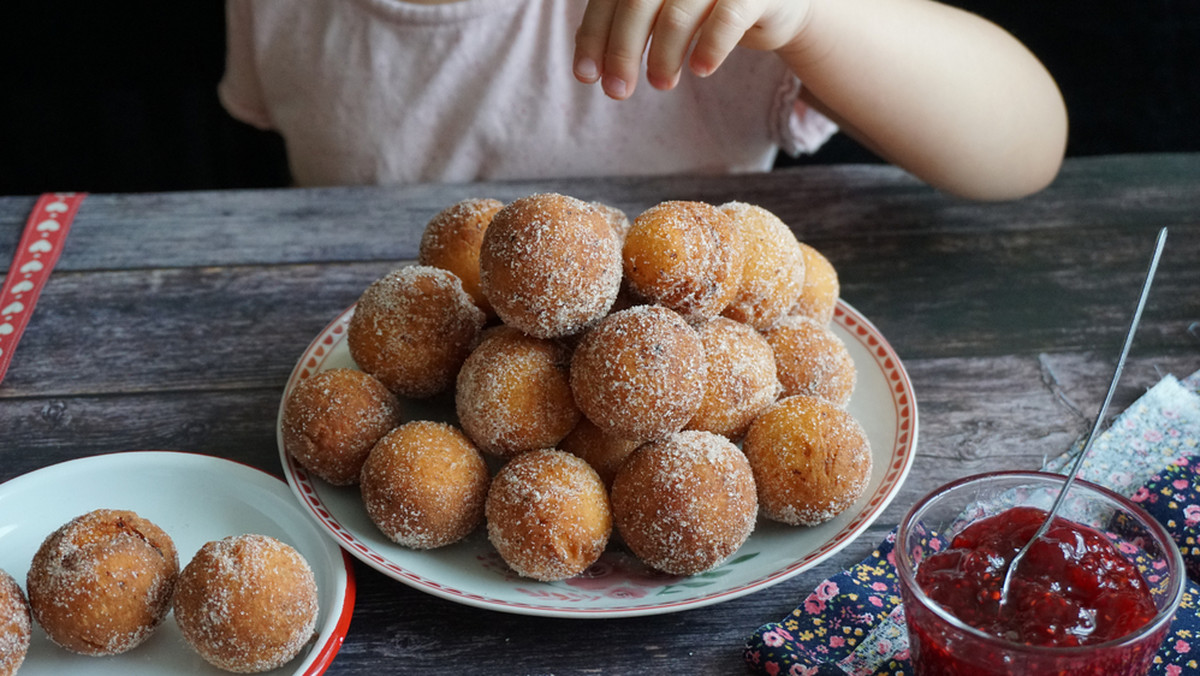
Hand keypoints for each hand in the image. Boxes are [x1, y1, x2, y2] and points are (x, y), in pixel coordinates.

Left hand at [573, 0, 810, 99]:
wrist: (776, 3)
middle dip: (622, 51)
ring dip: (664, 57)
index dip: (595, 35)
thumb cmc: (707, 7)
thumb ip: (624, 24)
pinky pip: (727, 19)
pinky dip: (710, 48)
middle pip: (638, 2)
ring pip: (678, 14)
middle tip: (616, 91)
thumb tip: (587, 67)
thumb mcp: (661, 11)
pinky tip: (701, 69)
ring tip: (661, 84)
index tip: (585, 76)